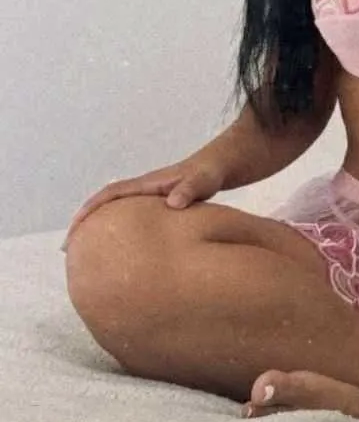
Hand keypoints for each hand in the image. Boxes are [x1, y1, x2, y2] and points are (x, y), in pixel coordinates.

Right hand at [62, 156, 225, 249]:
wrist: (225, 164)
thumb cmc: (212, 172)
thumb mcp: (204, 179)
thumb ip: (191, 188)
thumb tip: (173, 204)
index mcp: (148, 184)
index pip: (111, 193)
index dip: (90, 209)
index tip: (73, 229)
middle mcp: (146, 190)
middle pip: (108, 204)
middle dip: (88, 223)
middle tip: (70, 251)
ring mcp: (153, 198)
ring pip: (121, 213)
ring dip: (104, 229)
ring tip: (89, 257)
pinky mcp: (163, 206)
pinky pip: (135, 219)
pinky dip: (123, 232)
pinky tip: (125, 253)